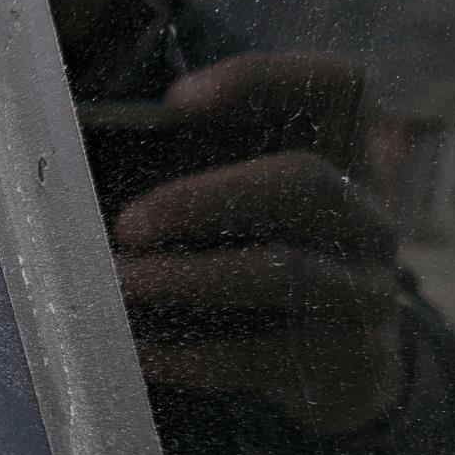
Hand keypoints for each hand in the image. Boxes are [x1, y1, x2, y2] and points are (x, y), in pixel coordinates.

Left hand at [110, 53, 404, 431]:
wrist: (348, 373)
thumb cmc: (268, 260)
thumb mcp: (258, 208)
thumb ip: (202, 167)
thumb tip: (86, 144)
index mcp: (350, 156)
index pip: (338, 84)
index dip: (263, 81)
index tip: (175, 100)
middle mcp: (369, 217)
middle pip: (303, 182)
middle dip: (204, 198)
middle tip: (127, 224)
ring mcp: (365, 291)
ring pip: (283, 273)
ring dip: (188, 278)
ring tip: (120, 284)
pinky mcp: (342, 362)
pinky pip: (258, 355)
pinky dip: (189, 354)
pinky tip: (136, 349)